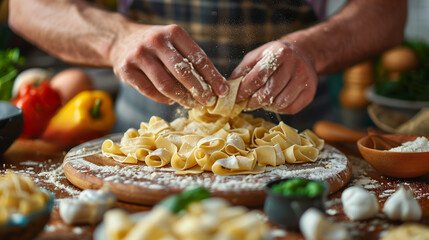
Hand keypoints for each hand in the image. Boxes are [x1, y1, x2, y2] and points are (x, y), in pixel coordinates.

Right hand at [110, 24, 228, 107]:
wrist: (121, 39)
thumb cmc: (157, 45)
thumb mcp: (174, 42)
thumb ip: (191, 60)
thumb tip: (215, 86)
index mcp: (173, 33)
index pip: (198, 58)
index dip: (212, 77)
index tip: (222, 91)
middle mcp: (156, 41)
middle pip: (183, 72)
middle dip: (199, 90)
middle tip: (208, 102)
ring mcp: (139, 55)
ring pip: (166, 85)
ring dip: (183, 98)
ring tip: (192, 104)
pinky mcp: (125, 70)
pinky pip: (150, 91)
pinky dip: (164, 99)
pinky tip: (172, 99)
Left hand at [230, 40, 316, 113]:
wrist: (304, 53)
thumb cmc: (274, 56)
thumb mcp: (257, 56)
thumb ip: (242, 71)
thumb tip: (228, 88)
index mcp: (280, 53)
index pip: (258, 77)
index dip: (243, 91)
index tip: (234, 99)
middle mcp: (295, 66)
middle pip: (268, 94)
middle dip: (253, 102)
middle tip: (245, 104)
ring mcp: (305, 80)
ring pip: (279, 104)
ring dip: (265, 106)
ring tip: (260, 100)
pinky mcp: (309, 93)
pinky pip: (289, 109)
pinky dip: (278, 109)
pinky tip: (274, 101)